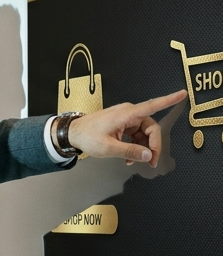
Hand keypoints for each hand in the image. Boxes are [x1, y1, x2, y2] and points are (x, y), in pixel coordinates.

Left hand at [67, 90, 186, 167]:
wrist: (72, 133)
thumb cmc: (86, 136)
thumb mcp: (109, 147)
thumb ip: (130, 151)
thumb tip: (148, 154)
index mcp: (126, 114)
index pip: (153, 105)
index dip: (169, 100)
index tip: (183, 93)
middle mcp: (128, 114)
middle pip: (151, 128)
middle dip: (153, 146)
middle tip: (151, 162)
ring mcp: (125, 119)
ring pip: (144, 134)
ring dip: (143, 149)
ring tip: (137, 162)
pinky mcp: (121, 125)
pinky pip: (135, 135)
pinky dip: (135, 146)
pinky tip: (130, 158)